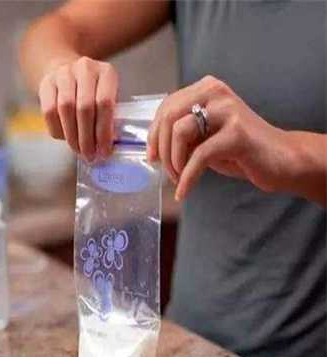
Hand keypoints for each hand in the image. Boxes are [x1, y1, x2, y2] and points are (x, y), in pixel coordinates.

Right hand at [38, 56, 117, 160]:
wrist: (66, 70)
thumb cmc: (93, 92)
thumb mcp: (107, 98)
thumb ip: (110, 118)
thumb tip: (107, 146)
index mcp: (106, 72)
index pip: (105, 103)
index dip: (104, 131)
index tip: (105, 151)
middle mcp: (85, 68)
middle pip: (85, 108)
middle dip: (87, 138)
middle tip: (90, 156)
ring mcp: (63, 73)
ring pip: (65, 109)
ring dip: (72, 136)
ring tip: (78, 151)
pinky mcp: (46, 83)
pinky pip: (49, 111)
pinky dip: (57, 129)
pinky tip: (65, 139)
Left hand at [147, 75, 293, 200]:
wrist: (281, 159)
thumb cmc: (238, 149)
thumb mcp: (204, 136)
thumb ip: (182, 134)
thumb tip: (152, 148)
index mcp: (206, 89)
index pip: (167, 106)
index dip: (153, 134)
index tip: (151, 156)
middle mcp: (215, 92)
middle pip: (169, 116)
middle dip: (160, 148)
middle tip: (164, 171)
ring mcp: (228, 110)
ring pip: (180, 131)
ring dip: (173, 162)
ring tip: (178, 179)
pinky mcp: (236, 133)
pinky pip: (199, 156)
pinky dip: (187, 177)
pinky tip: (183, 191)